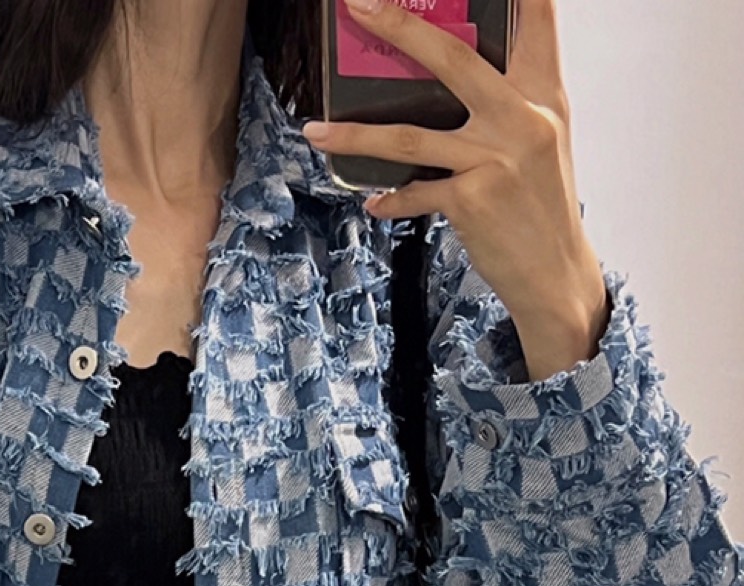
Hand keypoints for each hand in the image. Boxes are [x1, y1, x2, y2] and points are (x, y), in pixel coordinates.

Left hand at [302, 0, 610, 372]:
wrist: (555, 274)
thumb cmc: (540, 205)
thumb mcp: (539, 140)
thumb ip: (506, 101)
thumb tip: (451, 74)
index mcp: (544, 93)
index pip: (536, 18)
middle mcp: (522, 117)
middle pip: (452, 57)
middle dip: (400, 27)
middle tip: (358, 5)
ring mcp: (495, 158)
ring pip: (410, 133)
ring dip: (354, 134)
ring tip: (315, 130)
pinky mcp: (472, 199)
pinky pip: (414, 191)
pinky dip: (390, 198)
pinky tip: (374, 201)